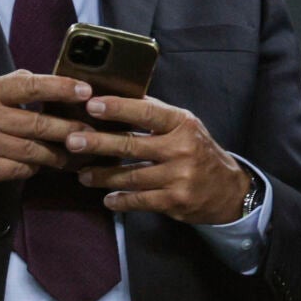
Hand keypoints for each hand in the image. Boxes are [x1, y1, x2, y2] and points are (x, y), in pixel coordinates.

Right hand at [0, 71, 92, 195]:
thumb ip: (12, 84)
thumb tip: (46, 79)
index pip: (29, 86)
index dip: (60, 88)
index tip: (86, 91)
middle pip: (37, 124)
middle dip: (70, 129)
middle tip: (92, 131)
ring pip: (33, 150)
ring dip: (58, 153)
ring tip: (76, 152)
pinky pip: (20, 170)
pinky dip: (35, 168)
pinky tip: (43, 165)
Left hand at [67, 96, 248, 224]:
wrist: (228, 189)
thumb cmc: (199, 151)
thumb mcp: (185, 127)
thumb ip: (155, 116)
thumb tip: (115, 100)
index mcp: (182, 123)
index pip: (146, 112)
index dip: (118, 108)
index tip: (91, 104)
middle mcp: (181, 148)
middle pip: (131, 145)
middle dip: (98, 143)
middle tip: (72, 140)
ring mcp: (179, 176)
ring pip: (130, 176)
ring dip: (102, 175)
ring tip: (83, 174)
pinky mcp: (175, 200)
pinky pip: (139, 200)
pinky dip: (121, 200)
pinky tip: (107, 198)